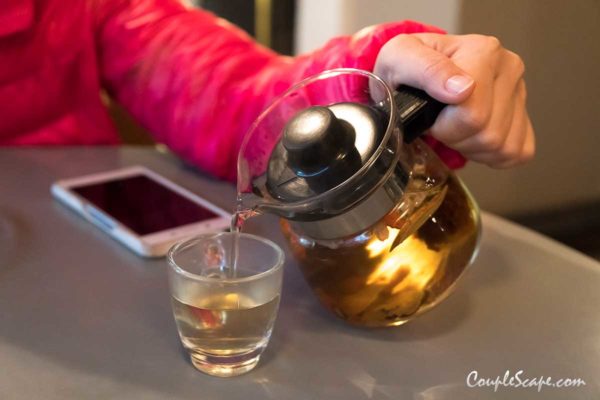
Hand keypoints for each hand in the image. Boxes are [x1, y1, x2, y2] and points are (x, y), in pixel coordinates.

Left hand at [374, 33, 534, 167]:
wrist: (413, 72)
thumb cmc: (406, 66)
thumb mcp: (400, 57)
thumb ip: (427, 69)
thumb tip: (462, 88)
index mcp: (483, 51)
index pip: (474, 113)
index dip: (444, 126)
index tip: (429, 115)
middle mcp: (509, 68)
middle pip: (488, 133)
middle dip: (455, 138)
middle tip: (438, 123)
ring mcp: (520, 93)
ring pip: (502, 147)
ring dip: (470, 147)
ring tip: (452, 127)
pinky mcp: (524, 116)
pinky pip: (517, 153)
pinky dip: (490, 155)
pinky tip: (470, 138)